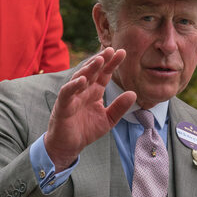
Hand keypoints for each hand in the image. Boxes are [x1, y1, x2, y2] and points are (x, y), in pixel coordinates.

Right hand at [45, 47, 135, 170]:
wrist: (68, 146)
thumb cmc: (86, 131)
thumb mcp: (108, 119)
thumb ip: (119, 107)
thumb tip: (134, 93)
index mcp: (95, 92)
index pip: (104, 74)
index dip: (112, 64)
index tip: (122, 53)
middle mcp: (83, 91)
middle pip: (93, 72)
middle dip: (101, 60)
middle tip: (111, 50)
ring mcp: (72, 96)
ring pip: (80, 78)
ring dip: (88, 68)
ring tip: (99, 60)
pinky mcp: (63, 105)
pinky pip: (67, 92)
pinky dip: (73, 85)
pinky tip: (83, 80)